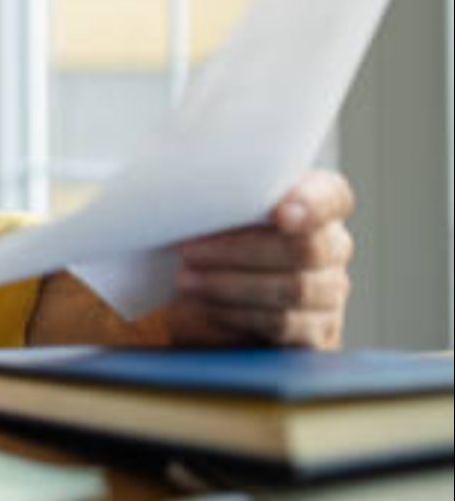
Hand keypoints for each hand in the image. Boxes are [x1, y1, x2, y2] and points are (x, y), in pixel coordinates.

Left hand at [163, 170, 353, 348]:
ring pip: (294, 289)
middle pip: (306, 248)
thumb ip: (223, 194)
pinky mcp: (315, 331)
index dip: (310, 204)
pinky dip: (238, 313)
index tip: (279, 214)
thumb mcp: (218, 206)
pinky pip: (282, 324)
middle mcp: (333, 245)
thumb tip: (188, 189)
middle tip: (188, 251)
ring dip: (231, 285)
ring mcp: (329, 290)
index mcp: (319, 202)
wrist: (209, 290)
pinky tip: (205, 304)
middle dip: (240, 250)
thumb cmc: (214, 232)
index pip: (331, 197)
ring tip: (186, 280)